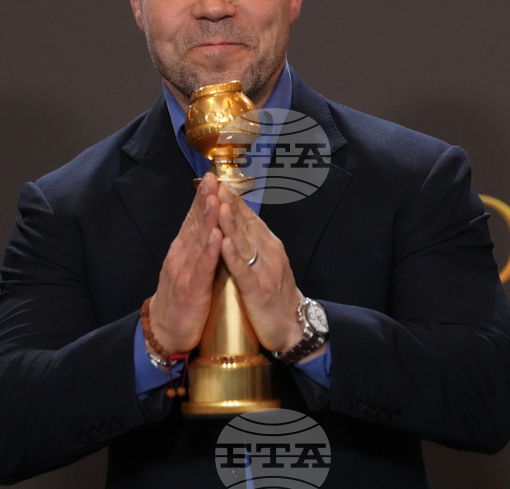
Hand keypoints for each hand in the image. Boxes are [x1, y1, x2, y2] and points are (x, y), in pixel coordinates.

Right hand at [149, 173, 221, 352]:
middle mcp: (181, 256)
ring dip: (208, 219)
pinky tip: (216, 236)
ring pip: (198, 241)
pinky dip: (209, 251)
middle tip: (213, 179)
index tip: (212, 179)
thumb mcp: (188, 267)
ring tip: (216, 199)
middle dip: (204, 200)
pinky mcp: (191, 290)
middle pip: (195, 224)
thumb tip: (208, 225)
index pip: (193, 219)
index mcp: (183, 250)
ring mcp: (184, 271)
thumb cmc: (181, 300)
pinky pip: (202, 268)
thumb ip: (197, 247)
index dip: (202, 198)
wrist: (165, 331)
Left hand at [217, 183, 303, 352]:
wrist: (292, 326)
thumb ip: (255, 242)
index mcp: (270, 245)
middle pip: (246, 225)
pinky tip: (223, 243)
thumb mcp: (268, 262)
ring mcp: (264, 271)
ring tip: (218, 205)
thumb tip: (240, 219)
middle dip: (230, 205)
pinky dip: (233, 256)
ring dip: (230, 223)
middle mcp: (269, 253)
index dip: (235, 200)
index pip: (250, 218)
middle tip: (216, 185)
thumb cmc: (276, 295)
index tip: (220, 183)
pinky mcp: (257, 291)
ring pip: (244, 243)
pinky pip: (243, 271)